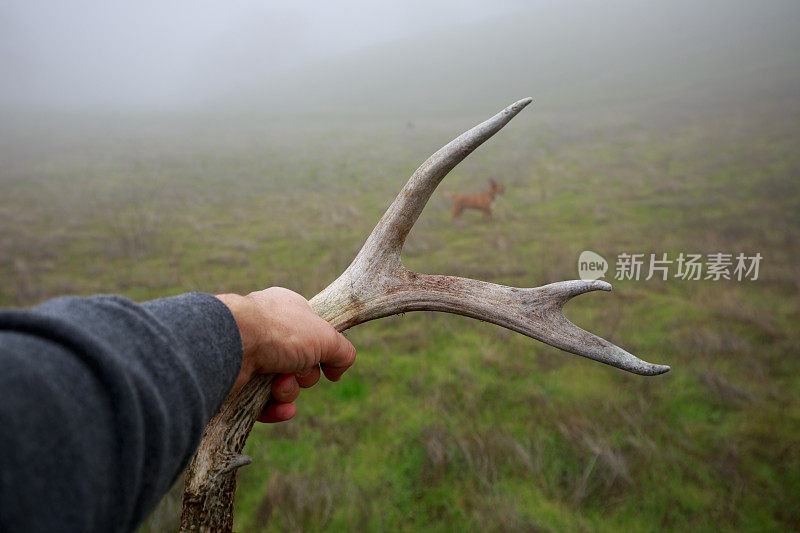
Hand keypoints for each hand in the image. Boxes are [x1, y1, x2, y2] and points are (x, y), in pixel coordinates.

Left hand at [216, 287, 355, 422]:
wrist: (232, 345)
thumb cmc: (279, 331)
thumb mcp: (326, 337)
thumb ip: (343, 352)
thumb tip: (338, 371)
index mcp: (288, 311)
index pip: (314, 334)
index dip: (323, 350)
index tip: (327, 361)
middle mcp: (268, 331)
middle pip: (301, 364)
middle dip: (304, 375)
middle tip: (296, 369)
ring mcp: (251, 356)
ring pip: (282, 385)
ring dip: (288, 392)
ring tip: (279, 386)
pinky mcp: (237, 382)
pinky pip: (262, 403)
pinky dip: (274, 409)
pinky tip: (282, 410)